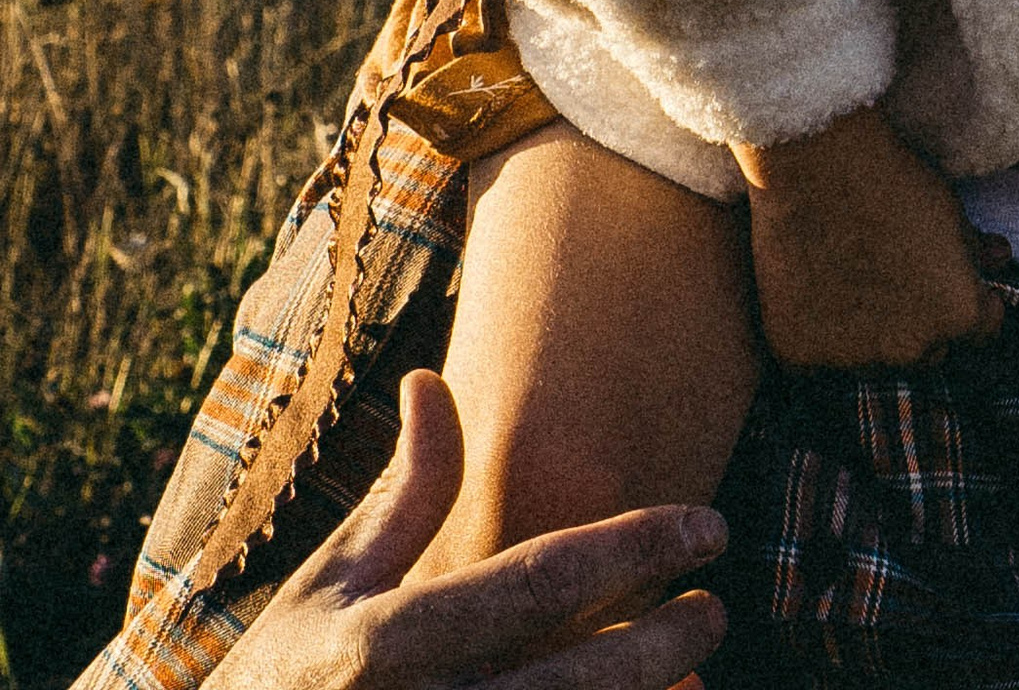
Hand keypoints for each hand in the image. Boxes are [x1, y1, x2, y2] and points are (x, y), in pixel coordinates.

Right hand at [225, 369, 725, 689]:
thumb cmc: (284, 680)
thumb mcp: (329, 586)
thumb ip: (403, 496)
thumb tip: (431, 379)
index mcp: (382, 647)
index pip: (537, 585)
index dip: (634, 549)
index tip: (708, 525)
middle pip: (576, 683)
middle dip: (663, 643)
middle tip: (715, 605)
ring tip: (692, 672)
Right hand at [735, 103, 1003, 368]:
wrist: (817, 165)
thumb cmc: (893, 181)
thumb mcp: (950, 210)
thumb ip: (975, 249)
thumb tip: (997, 260)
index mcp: (958, 316)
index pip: (983, 326)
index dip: (974, 301)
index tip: (955, 281)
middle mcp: (911, 349)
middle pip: (928, 350)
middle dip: (922, 324)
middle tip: (899, 281)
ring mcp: (855, 359)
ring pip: (874, 359)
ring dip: (871, 335)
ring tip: (852, 282)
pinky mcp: (801, 355)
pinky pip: (819, 357)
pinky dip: (820, 334)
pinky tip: (813, 292)